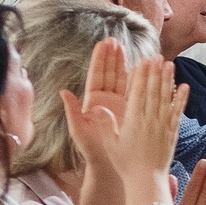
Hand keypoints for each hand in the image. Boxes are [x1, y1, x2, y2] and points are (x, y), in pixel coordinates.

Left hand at [60, 38, 130, 176]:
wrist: (109, 165)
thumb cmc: (92, 150)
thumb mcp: (79, 131)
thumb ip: (72, 112)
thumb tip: (64, 92)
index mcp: (93, 101)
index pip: (97, 76)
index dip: (100, 60)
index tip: (102, 44)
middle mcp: (106, 100)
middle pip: (109, 73)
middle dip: (111, 56)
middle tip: (114, 39)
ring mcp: (119, 105)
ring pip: (122, 79)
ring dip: (124, 63)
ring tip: (126, 47)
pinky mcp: (131, 111)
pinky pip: (134, 91)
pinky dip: (138, 79)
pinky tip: (142, 66)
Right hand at [115, 57, 187, 190]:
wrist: (145, 182)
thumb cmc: (124, 164)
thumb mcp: (109, 143)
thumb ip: (102, 124)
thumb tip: (93, 107)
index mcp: (133, 121)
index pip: (138, 92)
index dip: (141, 75)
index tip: (143, 61)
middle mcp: (150, 121)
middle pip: (153, 91)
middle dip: (155, 72)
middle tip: (157, 55)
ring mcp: (163, 126)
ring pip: (166, 98)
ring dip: (168, 80)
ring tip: (170, 64)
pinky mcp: (172, 133)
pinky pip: (178, 112)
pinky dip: (181, 99)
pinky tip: (184, 86)